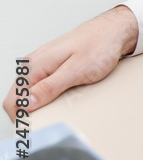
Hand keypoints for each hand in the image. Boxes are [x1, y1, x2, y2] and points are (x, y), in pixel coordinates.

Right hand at [3, 5, 138, 120]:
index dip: (21, 119)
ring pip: (29, 93)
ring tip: (56, 111)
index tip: (36, 129)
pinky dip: (48, 96)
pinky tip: (61, 99)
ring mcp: (42, 64)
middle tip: (48, 124)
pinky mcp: (52, 65)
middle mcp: (34, 64)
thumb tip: (27, 104)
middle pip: (18, 99)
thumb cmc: (99, 46)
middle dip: (29, 114)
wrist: (113, 31)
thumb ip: (50, 87)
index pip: (12, 101)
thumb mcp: (77, 70)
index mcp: (35, 66)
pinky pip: (41, 85)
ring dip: (39, 105)